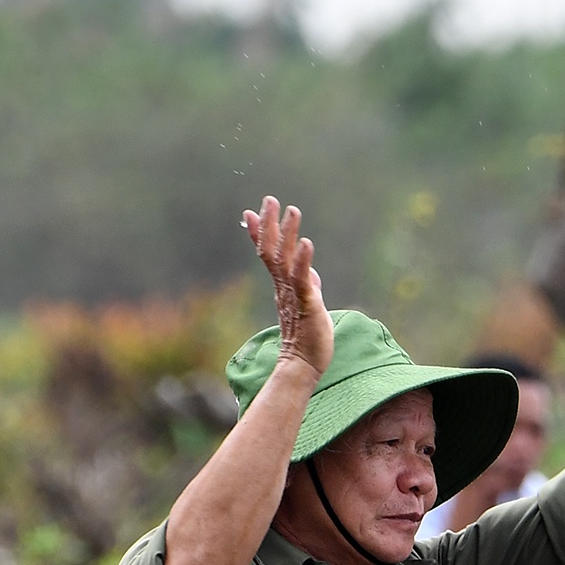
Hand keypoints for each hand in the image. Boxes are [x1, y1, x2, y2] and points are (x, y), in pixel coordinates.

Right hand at [242, 197, 330, 378]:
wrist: (304, 365)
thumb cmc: (308, 338)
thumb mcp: (310, 306)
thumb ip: (309, 288)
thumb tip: (313, 274)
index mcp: (283, 286)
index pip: (269, 255)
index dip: (261, 233)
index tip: (251, 212)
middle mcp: (284, 287)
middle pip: (272, 251)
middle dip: (270, 224)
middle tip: (269, 199)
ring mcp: (293, 295)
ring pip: (286, 260)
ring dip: (288, 235)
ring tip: (291, 211)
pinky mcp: (306, 304)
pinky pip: (302, 279)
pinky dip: (304, 261)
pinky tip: (306, 243)